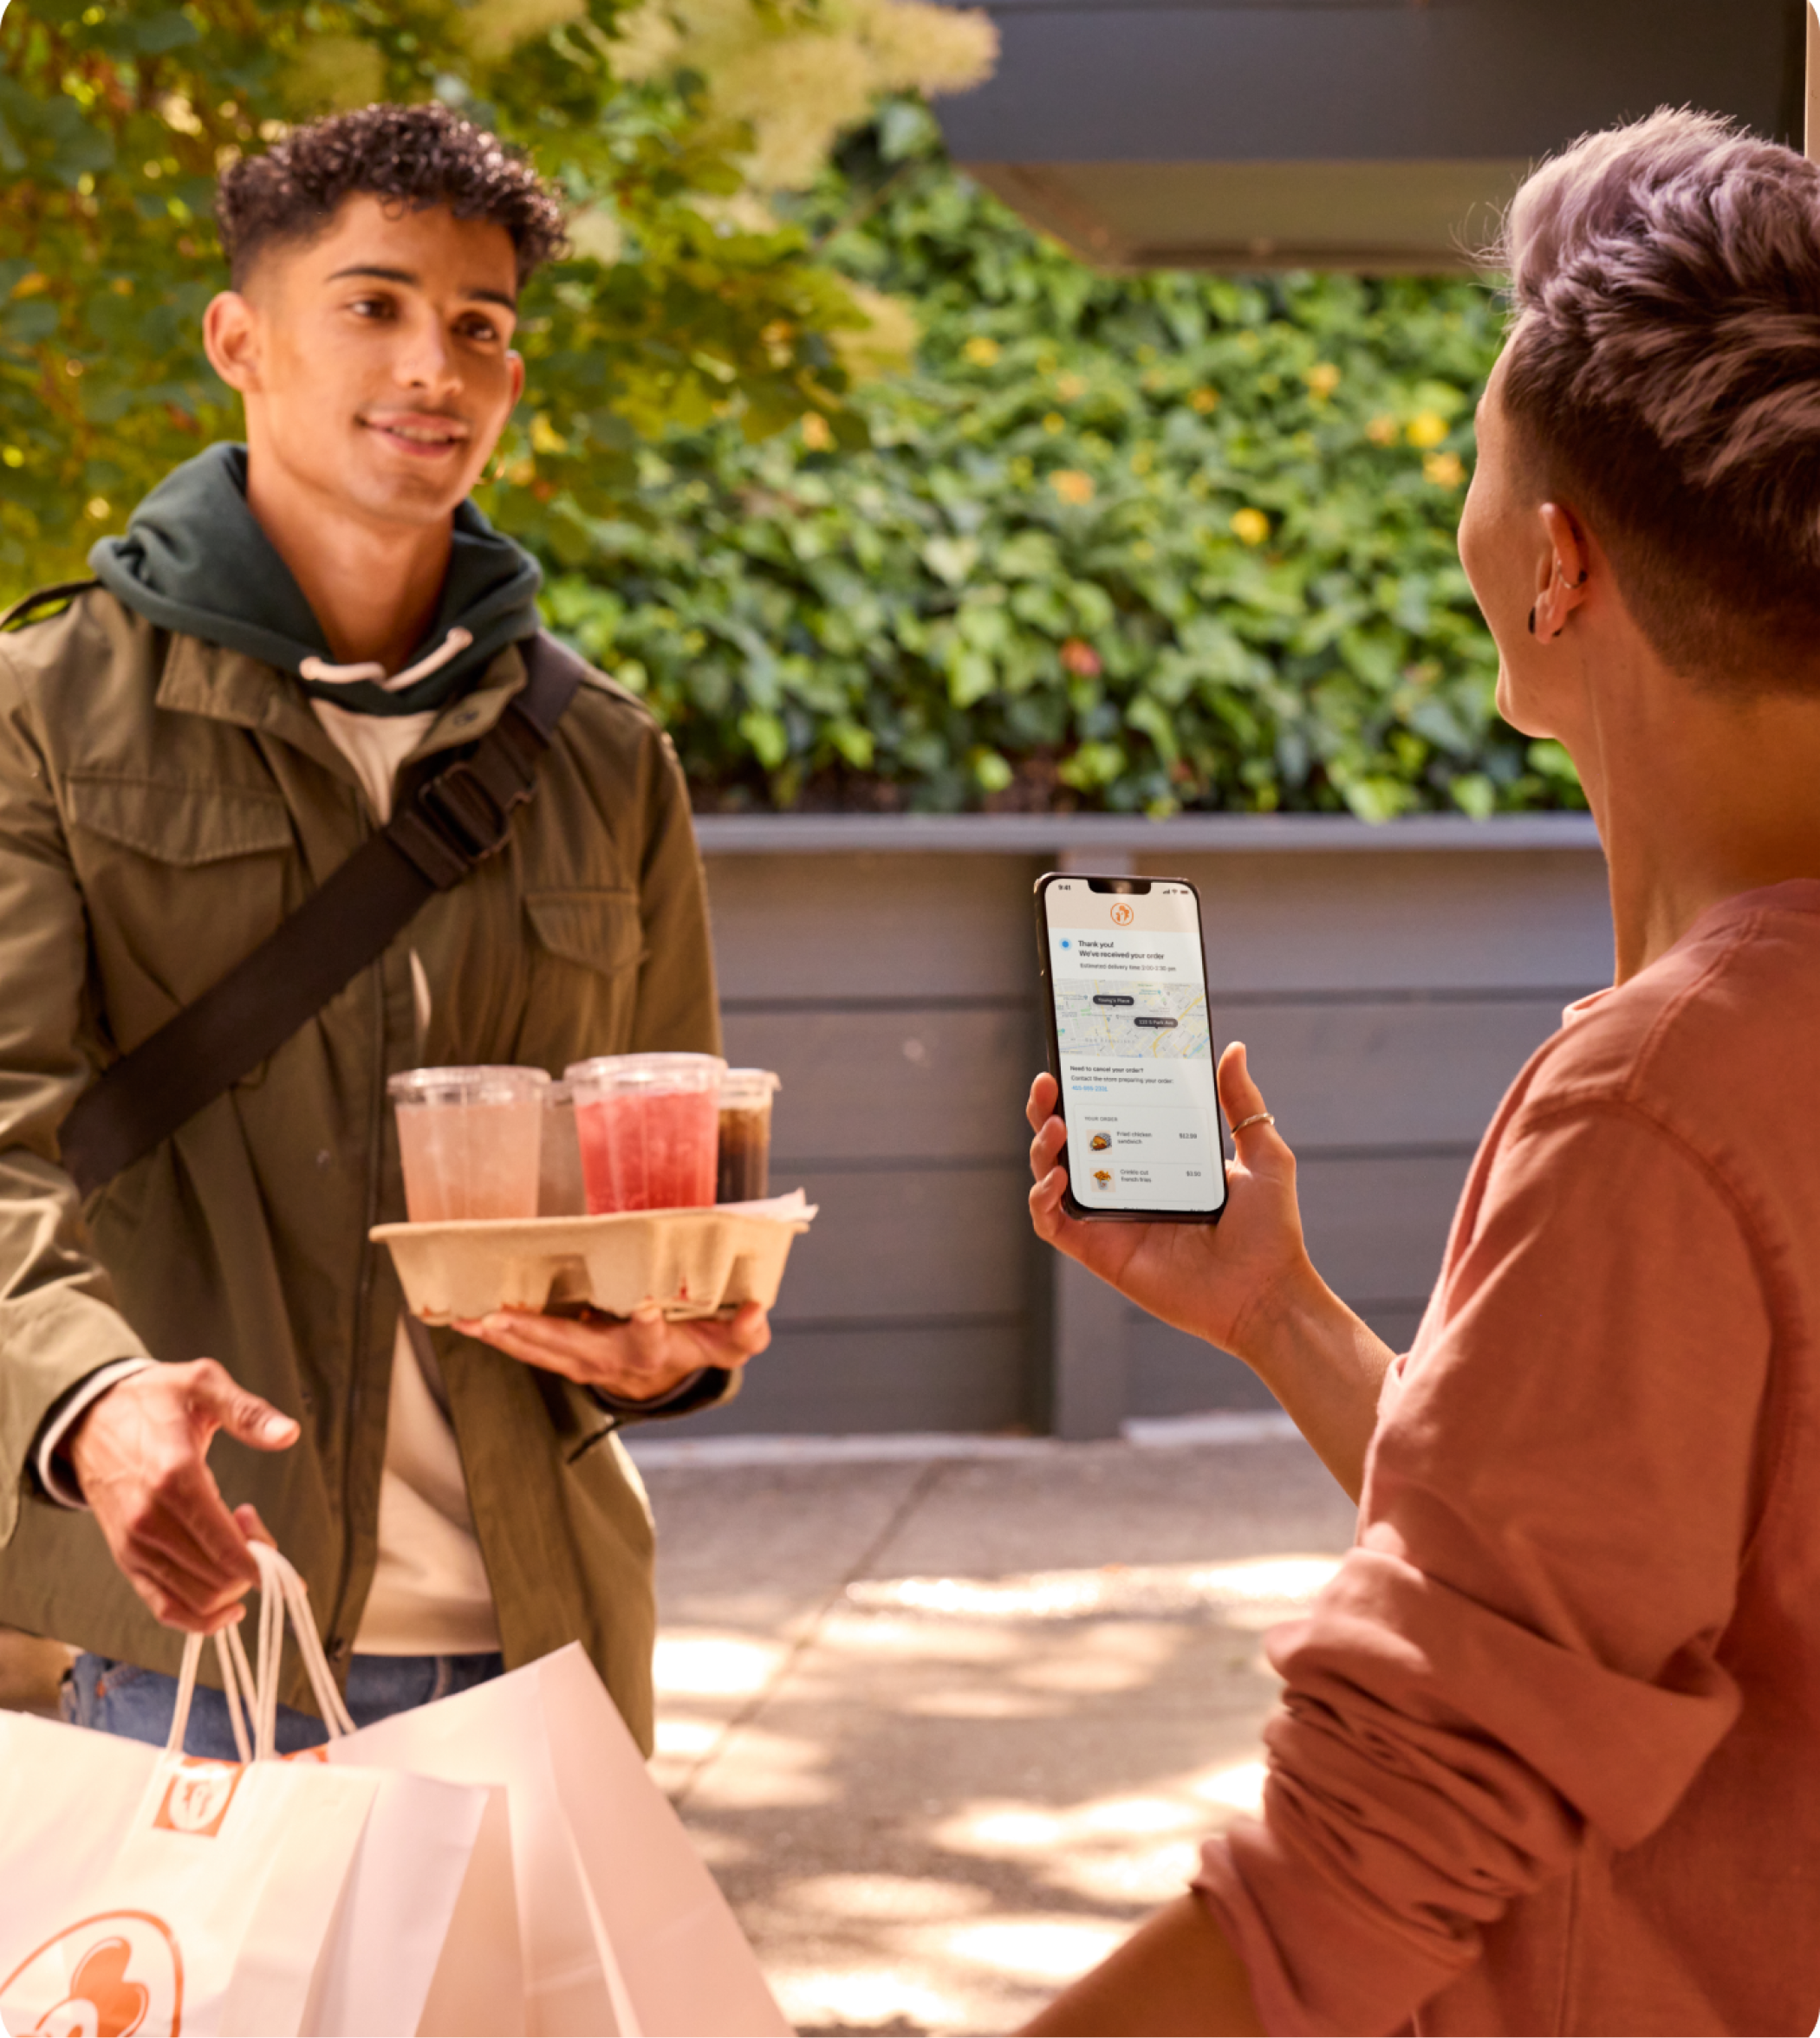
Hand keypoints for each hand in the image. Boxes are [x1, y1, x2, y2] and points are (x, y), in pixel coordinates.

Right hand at [64, 1360, 296, 1633]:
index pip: (226, 1547)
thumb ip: (249, 1413)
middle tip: (252, 1522)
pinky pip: (164, 1607)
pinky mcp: (125, 1558)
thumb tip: (289, 1434)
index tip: (281, 1556)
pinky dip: (200, 1617)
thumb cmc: (153, 1400)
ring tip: (233, 1536)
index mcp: (174, 1478)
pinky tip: (228, 1603)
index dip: (262, 1561)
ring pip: (196, 1598)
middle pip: (218, 1577)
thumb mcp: (203, 1385)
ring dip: (231, 1583)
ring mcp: (134, 1545)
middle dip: (253, 1567)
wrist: (89, 1417)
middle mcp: (150, 1521)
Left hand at [453, 1299, 770, 1401]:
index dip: (653, 1325)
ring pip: (539, 1350)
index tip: (648, 1306)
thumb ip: (745, 1330)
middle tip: (502, 1316)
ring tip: (466, 1318)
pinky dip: (495, 1334)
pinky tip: (461, 1318)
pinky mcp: (562, 1356)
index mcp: (655, 1350)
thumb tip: (757, 1308)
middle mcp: (612, 1360)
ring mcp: (582, 1362)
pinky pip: (524, 1347)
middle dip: (538, 1333)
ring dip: (503, 1335)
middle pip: (573, 1348)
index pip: (654, 1339)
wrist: (667, 1377)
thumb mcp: (732, 1343)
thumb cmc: (701, 1346)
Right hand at [1027, 1042, 1312, 1362]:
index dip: (1086, 1089)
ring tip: (1057, 1123)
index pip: (1110, 1116)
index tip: (1077, 1058)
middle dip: (1048, 1108)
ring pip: (1050, 1176)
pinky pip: (1051, 1223)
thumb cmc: (1270, 1232)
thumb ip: (1243, 1104)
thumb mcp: (1263, 1155)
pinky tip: (1057, 1178)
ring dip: (1041, 1146)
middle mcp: (1126, 1186)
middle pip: (1069, 1141)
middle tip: (1049, 1081)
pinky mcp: (1099, 1251)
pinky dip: (1041, 1198)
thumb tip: (1235, 1048)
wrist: (1267, 1294)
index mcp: (1157, 1159)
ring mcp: (1109, 1219)